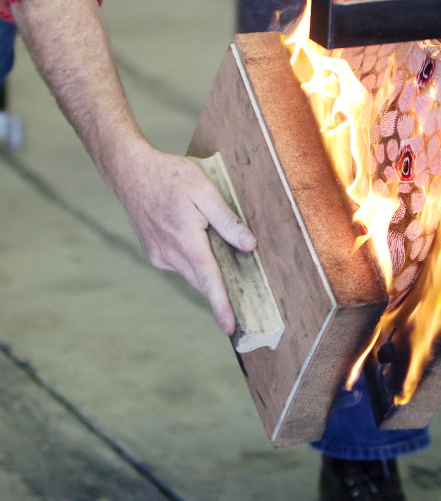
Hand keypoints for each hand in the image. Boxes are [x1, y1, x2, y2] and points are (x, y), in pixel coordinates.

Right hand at [114, 144, 256, 333]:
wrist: (131, 172)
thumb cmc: (170, 175)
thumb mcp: (205, 189)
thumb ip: (227, 219)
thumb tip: (249, 244)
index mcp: (186, 239)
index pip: (209, 279)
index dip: (221, 305)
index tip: (230, 327)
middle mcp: (169, 253)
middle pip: (202, 280)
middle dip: (220, 289)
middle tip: (242, 295)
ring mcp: (158, 255)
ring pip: (191, 273)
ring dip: (206, 270)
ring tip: (221, 255)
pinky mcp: (153, 253)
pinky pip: (179, 264)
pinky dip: (192, 260)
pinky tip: (196, 240)